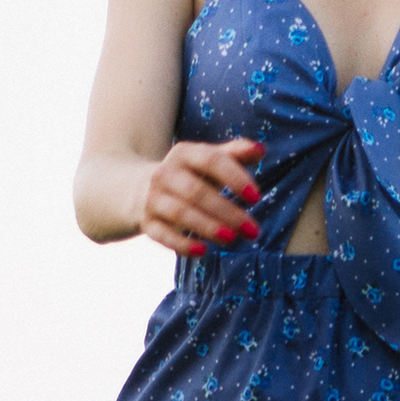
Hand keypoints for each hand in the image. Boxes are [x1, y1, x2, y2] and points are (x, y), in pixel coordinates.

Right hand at [139, 136, 263, 256]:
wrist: (138, 188)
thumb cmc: (189, 174)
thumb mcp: (208, 159)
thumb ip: (236, 154)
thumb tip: (261, 150)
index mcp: (184, 153)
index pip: (211, 161)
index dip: (234, 178)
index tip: (256, 197)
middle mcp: (165, 174)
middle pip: (197, 192)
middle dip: (227, 211)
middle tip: (253, 231)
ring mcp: (153, 199)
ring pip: (180, 213)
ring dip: (208, 227)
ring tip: (232, 238)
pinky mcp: (147, 223)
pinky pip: (162, 235)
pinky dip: (182, 244)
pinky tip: (203, 251)